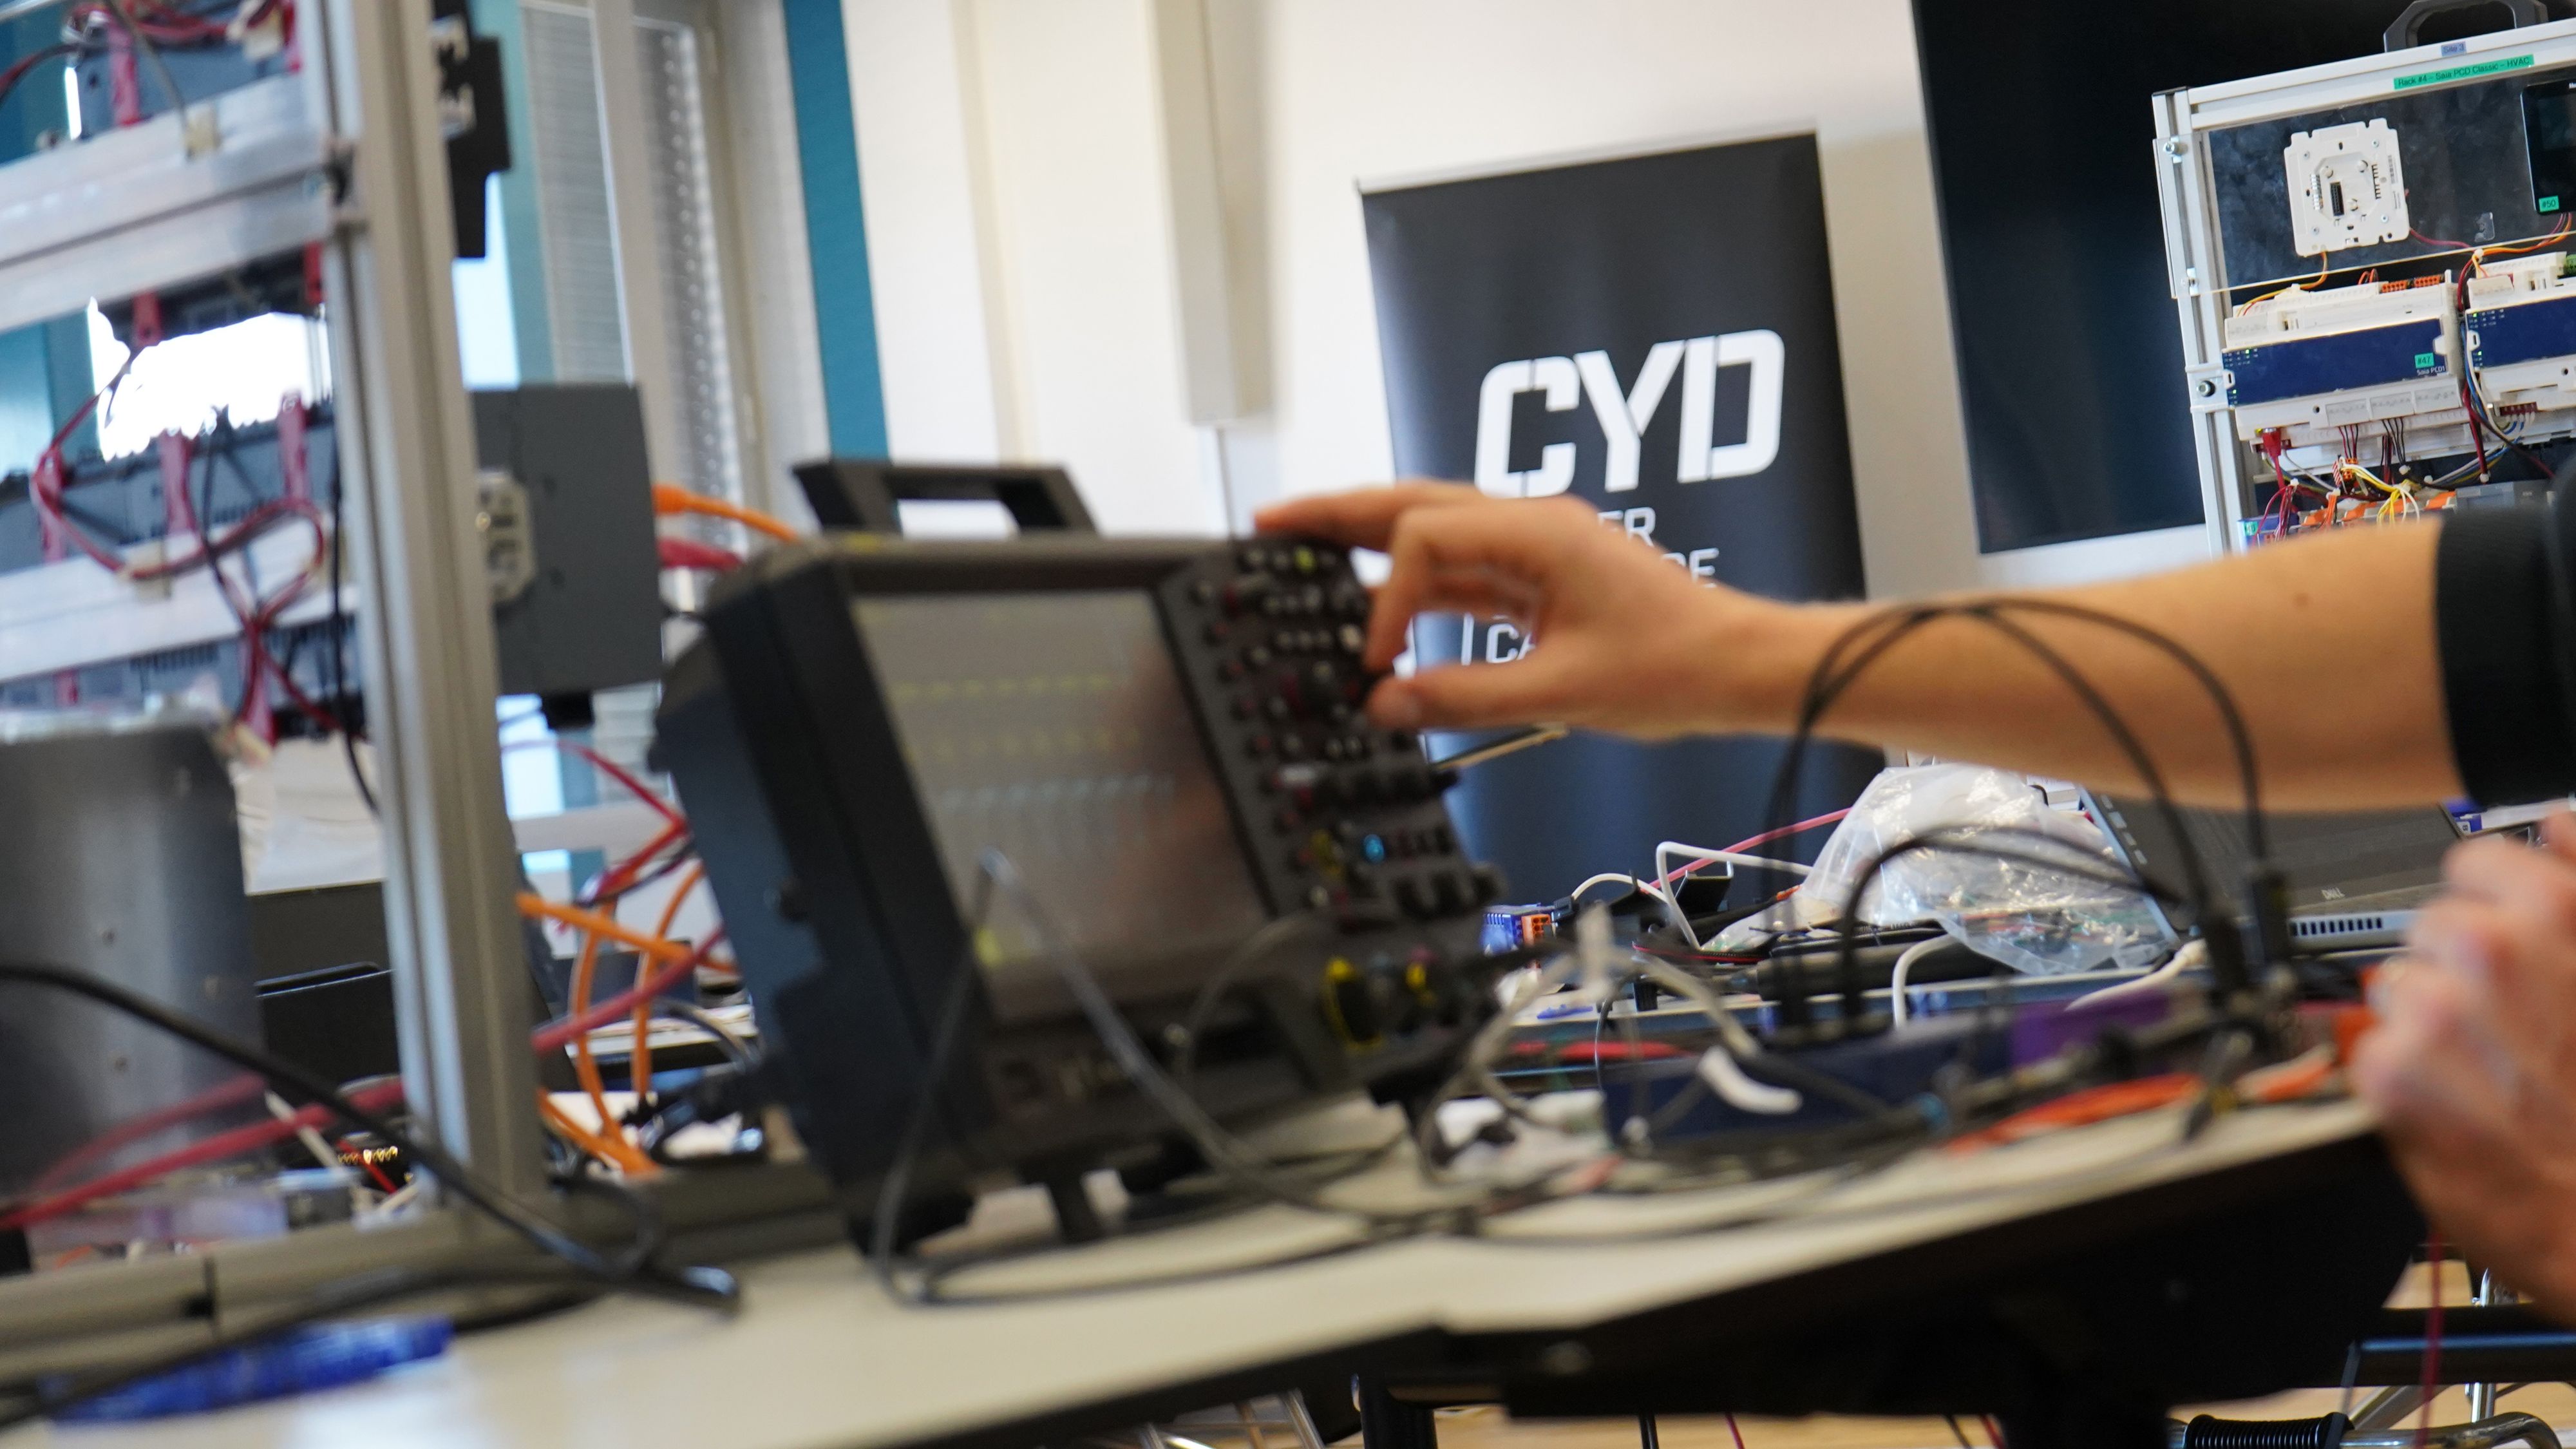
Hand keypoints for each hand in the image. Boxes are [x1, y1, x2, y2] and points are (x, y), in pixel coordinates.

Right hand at [1255, 483, 1834, 738]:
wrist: (1743, 669)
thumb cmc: (1678, 667)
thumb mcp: (1562, 691)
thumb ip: (1462, 697)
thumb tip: (1386, 705)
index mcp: (1537, 532)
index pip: (1423, 540)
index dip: (1385, 600)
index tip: (1374, 661)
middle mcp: (1532, 526)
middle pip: (1413, 503)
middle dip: (1339, 514)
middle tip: (1272, 523)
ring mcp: (1538, 550)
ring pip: (1434, 532)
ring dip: (1371, 542)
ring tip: (1307, 549)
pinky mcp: (1543, 580)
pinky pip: (1463, 570)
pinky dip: (1416, 583)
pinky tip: (1382, 600)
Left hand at [2351, 816, 2575, 1321]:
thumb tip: (2557, 823)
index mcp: (2557, 913)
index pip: (2473, 861)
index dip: (2489, 904)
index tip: (2507, 942)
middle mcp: (2490, 951)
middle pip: (2430, 925)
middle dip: (2457, 970)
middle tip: (2509, 1031)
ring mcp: (2436, 1008)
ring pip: (2396, 985)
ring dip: (2428, 1024)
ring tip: (2491, 1075)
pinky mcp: (2391, 1068)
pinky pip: (2373, 1044)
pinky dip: (2403, 1077)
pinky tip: (2460, 1105)